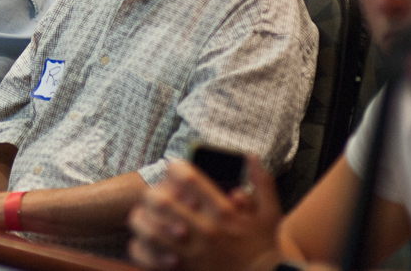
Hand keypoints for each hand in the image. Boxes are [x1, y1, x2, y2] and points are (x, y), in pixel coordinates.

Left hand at [128, 157, 282, 270]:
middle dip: (154, 192)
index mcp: (222, 212)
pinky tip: (146, 241)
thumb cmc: (264, 248)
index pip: (186, 177)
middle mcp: (203, 231)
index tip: (173, 168)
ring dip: (143, 218)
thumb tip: (252, 156)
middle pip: (159, 200)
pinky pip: (144, 255)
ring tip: (148, 216)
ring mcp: (190, 254)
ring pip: (147, 228)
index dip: (174, 167)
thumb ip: (262, 183)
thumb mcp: (270, 213)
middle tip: (157, 194)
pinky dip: (139, 246)